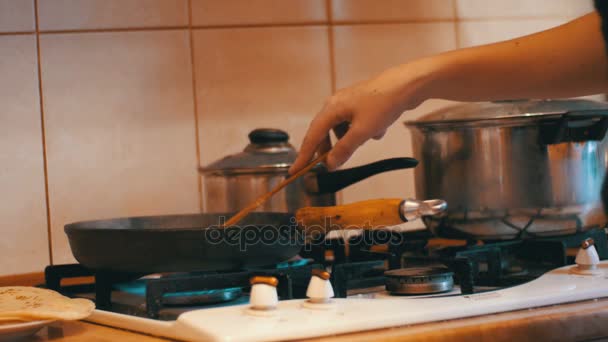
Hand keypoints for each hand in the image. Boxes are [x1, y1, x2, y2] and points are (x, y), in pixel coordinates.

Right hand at [289, 60, 433, 173]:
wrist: (407, 85)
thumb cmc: (383, 103)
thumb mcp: (362, 132)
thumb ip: (344, 149)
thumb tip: (330, 164)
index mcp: (331, 108)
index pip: (312, 136)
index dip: (303, 155)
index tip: (295, 170)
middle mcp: (336, 103)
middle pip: (325, 132)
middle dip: (328, 149)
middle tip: (329, 166)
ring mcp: (350, 103)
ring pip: (343, 129)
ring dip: (350, 139)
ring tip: (364, 141)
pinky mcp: (363, 104)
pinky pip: (357, 124)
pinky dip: (364, 131)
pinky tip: (378, 130)